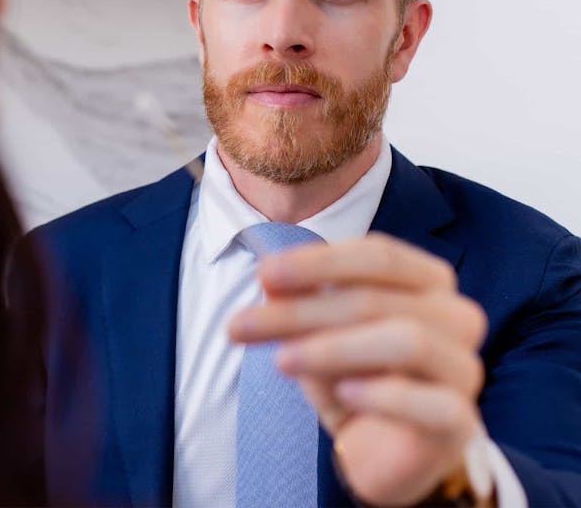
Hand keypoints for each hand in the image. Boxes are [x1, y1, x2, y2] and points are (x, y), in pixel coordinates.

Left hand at [229, 233, 487, 505]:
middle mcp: (456, 315)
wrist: (387, 451)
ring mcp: (463, 368)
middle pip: (376, 298)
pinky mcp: (460, 421)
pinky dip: (385, 395)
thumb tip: (269, 278)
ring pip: (407, 341)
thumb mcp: (317, 335)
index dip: (317, 262)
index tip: (264, 274)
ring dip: (334, 347)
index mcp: (428, 280)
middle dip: (302, 309)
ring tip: (281, 360)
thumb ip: (300, 302)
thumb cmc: (357, 377)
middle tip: (242, 325)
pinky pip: (432, 404)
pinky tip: (344, 393)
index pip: (377, 255)